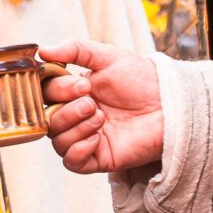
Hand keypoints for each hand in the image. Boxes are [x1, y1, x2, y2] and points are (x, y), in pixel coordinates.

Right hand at [38, 39, 164, 174]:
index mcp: (75, 93)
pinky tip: (97, 137)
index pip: (46, 95)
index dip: (58, 90)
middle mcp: (77, 117)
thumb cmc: (142, 80)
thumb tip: (42, 50)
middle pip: (48, 121)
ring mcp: (87, 138)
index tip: (83, 85)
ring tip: (100, 117)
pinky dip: (78, 150)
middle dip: (67, 110)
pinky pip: (72, 162)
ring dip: (75, 128)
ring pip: (57, 142)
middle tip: (92, 101)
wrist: (170, 104)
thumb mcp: (108, 56)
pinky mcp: (99, 158)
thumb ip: (75, 49)